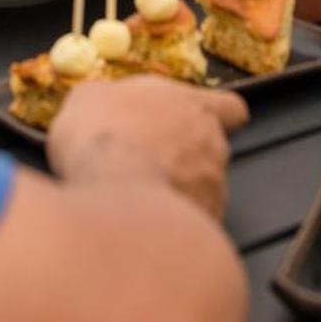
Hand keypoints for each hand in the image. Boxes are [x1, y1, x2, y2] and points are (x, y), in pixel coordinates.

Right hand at [47, 76, 248, 218]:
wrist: (114, 193)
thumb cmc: (104, 138)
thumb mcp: (89, 98)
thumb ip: (109, 97)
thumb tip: (100, 101)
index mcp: (193, 105)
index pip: (232, 108)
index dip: (219, 116)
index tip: (197, 123)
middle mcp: (213, 142)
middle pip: (214, 150)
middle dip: (187, 159)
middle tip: (149, 164)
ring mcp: (215, 185)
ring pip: (206, 188)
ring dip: (182, 191)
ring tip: (142, 197)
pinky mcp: (207, 222)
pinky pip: (196, 222)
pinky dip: (176, 224)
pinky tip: (147, 224)